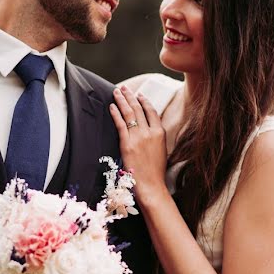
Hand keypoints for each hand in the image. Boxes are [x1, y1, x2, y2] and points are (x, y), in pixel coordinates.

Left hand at [110, 86, 168, 205]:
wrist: (151, 185)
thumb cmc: (156, 172)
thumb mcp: (161, 151)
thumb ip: (155, 138)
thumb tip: (148, 130)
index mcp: (160, 133)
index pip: (151, 111)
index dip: (144, 101)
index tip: (139, 95)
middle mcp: (149, 132)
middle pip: (139, 109)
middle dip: (130, 96)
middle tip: (125, 88)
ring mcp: (138, 137)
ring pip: (129, 113)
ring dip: (122, 100)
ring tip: (117, 92)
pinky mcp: (127, 143)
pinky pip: (120, 124)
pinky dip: (115, 113)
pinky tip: (112, 106)